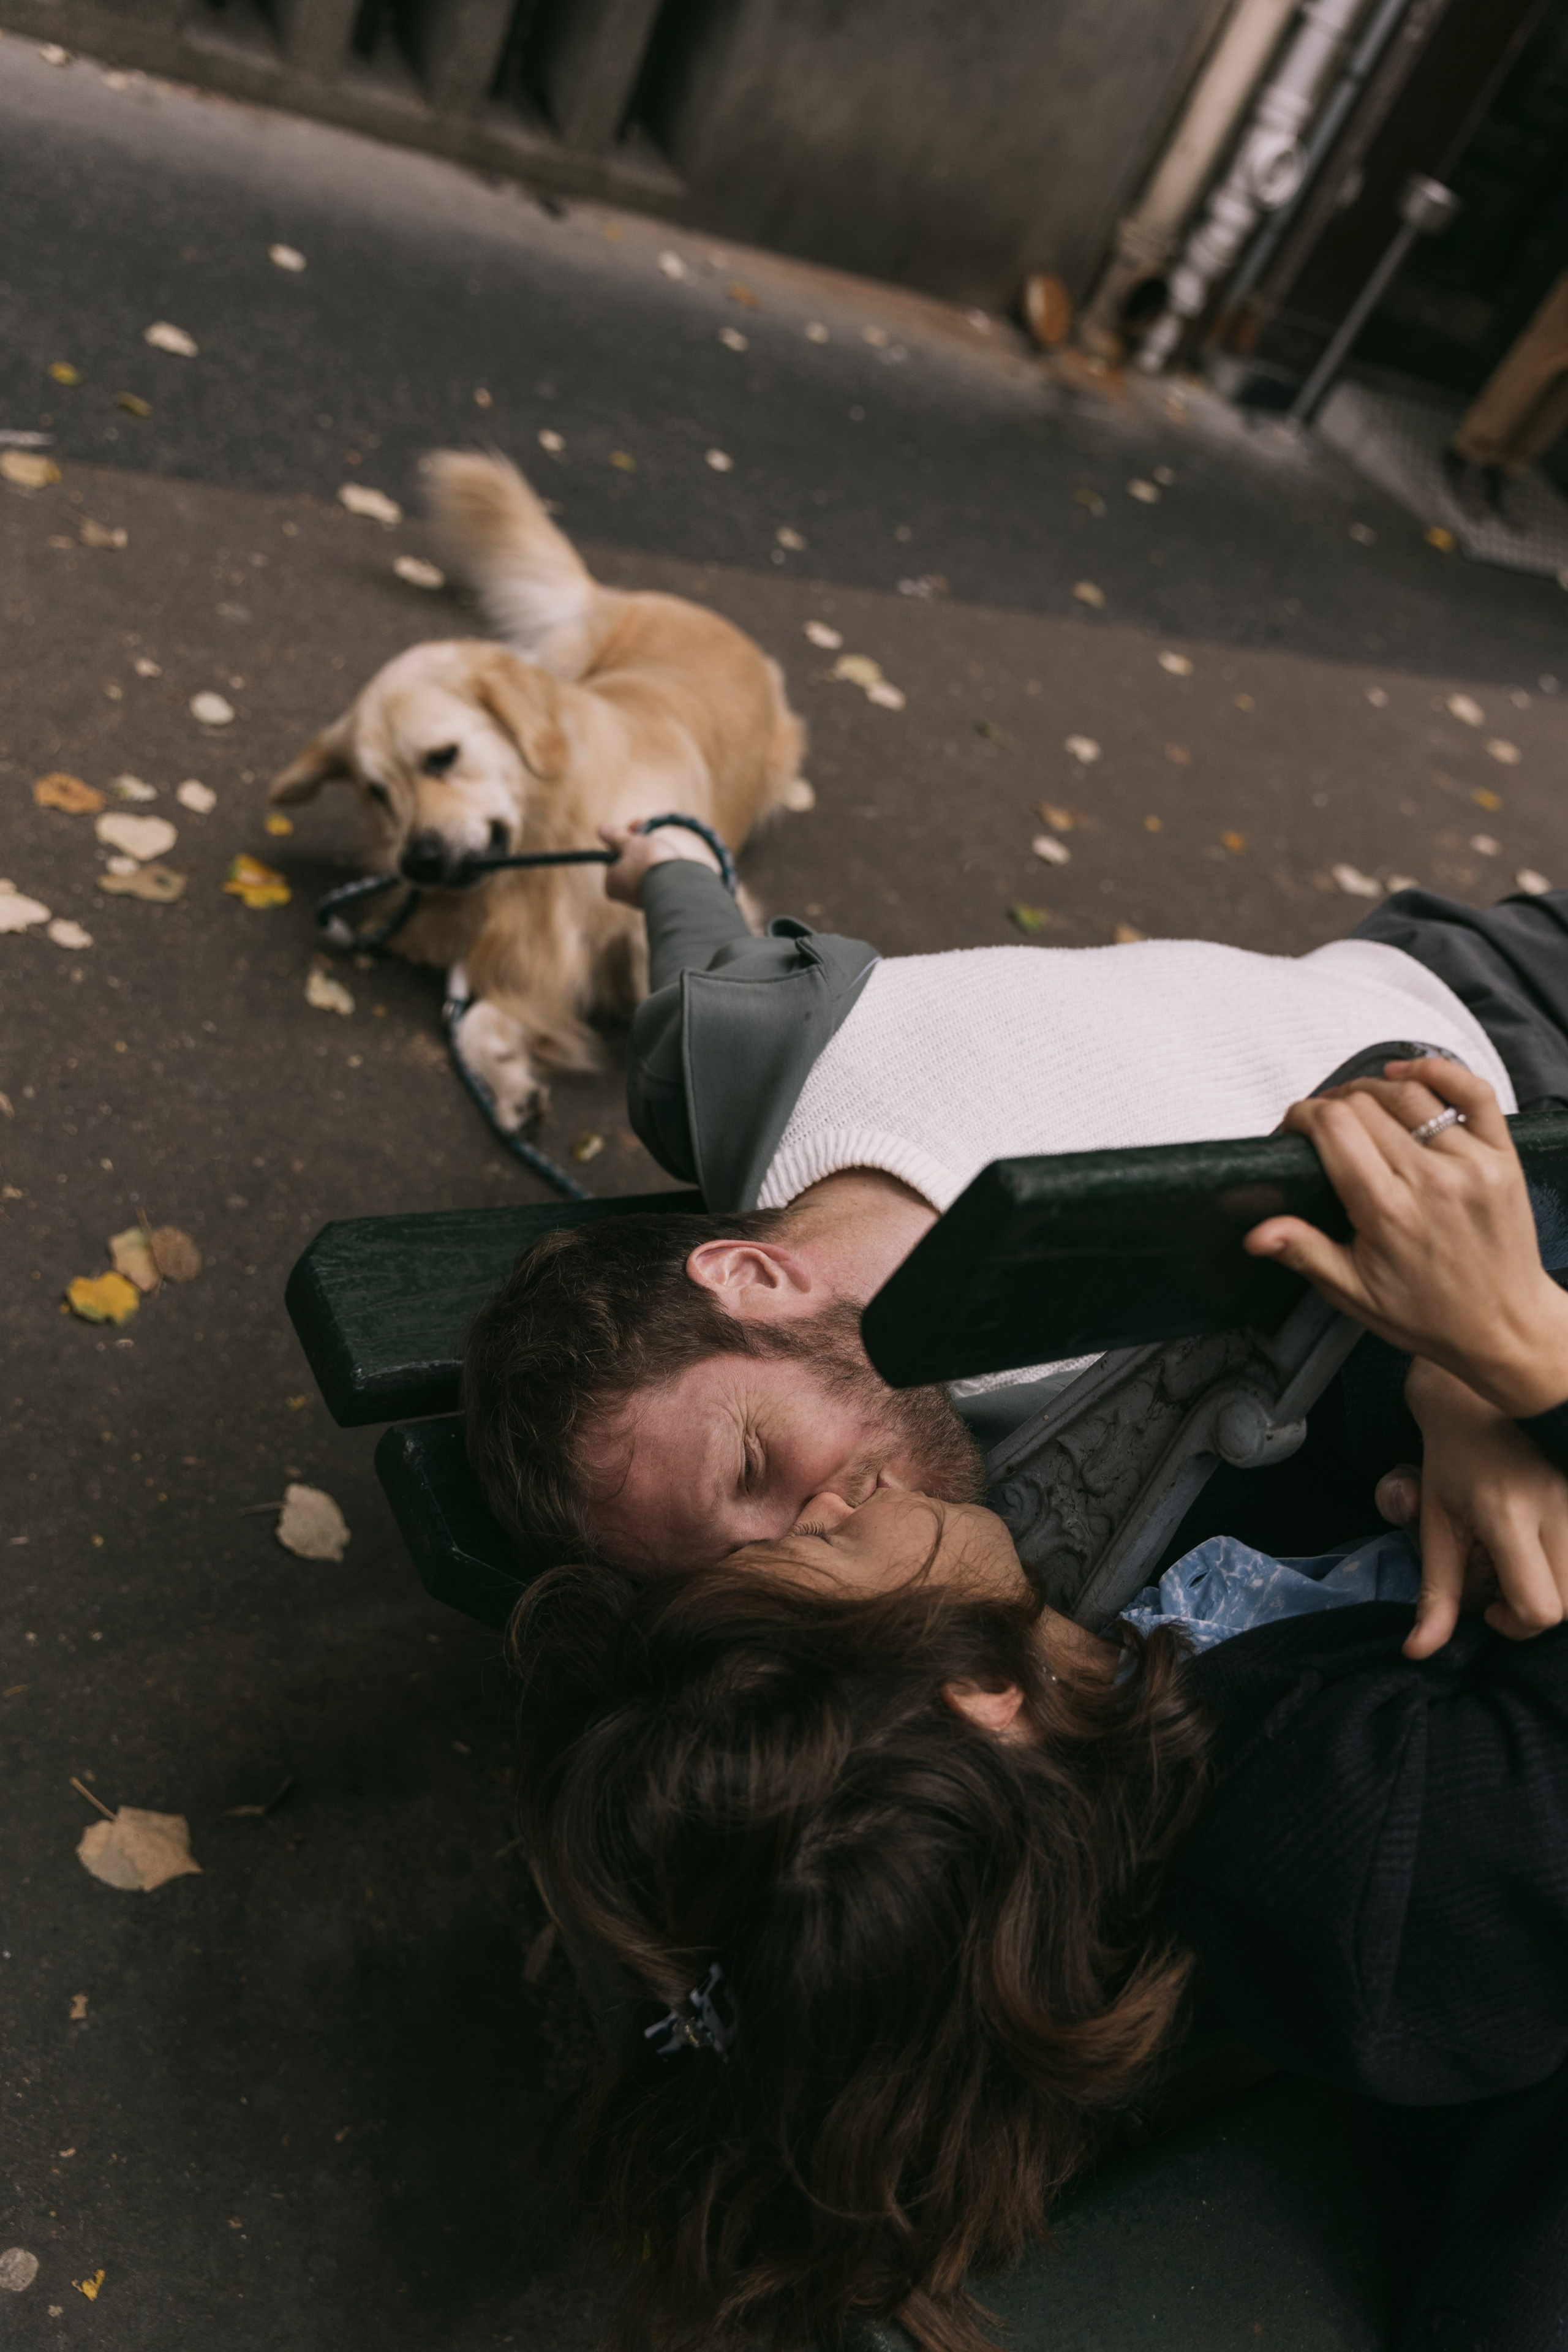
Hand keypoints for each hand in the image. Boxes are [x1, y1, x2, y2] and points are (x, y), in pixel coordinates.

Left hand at [598, 822, 684, 906]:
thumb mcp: (630, 843)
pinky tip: (672, 862)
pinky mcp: (661, 898)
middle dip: (641, 846)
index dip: (626, 836)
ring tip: (664, 850)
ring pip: (646, 870)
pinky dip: (663, 868)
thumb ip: (615, 837)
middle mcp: (625, 895)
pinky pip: (659, 878)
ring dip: (653, 855)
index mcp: (611, 884)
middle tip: (652, 833)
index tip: (639, 822)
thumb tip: (600, 829)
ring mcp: (644, 898)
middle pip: (631, 862)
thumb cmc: (647, 862)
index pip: (615, 855)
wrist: (676, 884)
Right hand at [1244, 1057, 1567, 1416]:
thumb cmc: (1431, 1314)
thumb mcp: (1354, 1292)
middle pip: (1365, 1105)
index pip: (1333, 1127)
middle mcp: (1431, 1179)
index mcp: (1387, 1211)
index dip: (1302, 1115)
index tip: (1292, 1128)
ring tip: (1357, 1104)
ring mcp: (1471, 1163)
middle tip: (1320, 1126)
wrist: (1505, 1328)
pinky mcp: (1502, 1157)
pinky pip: (1473, 1093)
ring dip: (1373, 1087)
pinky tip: (1410, 1071)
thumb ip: (1305, 1252)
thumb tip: (1257, 1233)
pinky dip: (1440, 1071)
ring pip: (1410, 1092)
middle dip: (1330, 1105)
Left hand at [1383, 1360, 1567, 1654]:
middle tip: (1506, 1586)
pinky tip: (1544, 1547)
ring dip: (1557, 1586)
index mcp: (1510, 1514)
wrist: (1481, 1397)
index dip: (1514, 1624)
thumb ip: (1435, 1594)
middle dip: (1538, 1610)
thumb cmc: (1453, 1459)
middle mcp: (1559, 1506)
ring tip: (1526, 1563)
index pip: (1540, 1607)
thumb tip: (1417, 1652)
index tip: (1488, 1606)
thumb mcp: (1436, 1525)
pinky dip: (1567, 1564)